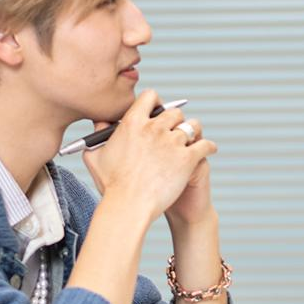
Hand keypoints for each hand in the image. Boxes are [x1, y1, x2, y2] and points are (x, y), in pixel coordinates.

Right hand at [78, 90, 216, 213]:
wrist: (128, 207)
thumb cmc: (111, 185)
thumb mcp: (95, 156)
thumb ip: (97, 136)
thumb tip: (100, 124)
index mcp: (133, 123)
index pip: (150, 97)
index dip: (155, 102)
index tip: (157, 110)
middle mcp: (154, 128)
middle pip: (174, 112)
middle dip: (175, 120)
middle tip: (175, 130)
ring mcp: (173, 142)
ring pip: (193, 126)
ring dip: (193, 131)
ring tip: (193, 138)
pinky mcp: (187, 158)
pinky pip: (205, 144)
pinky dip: (209, 147)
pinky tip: (209, 150)